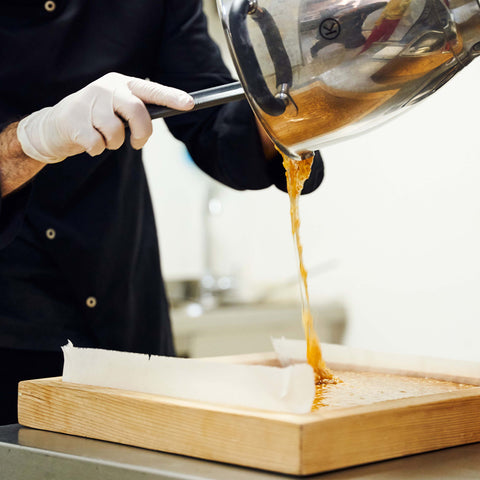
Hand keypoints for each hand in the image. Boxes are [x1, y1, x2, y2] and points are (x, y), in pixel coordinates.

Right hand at [17, 73, 193, 162]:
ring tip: (103, 138)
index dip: (171, 97)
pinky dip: (96, 150)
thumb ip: (137, 111)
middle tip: (137, 144)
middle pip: (136, 111)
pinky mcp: (73, 120)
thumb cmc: (95, 119)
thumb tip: (166, 114)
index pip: (150, 89)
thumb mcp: (117, 109)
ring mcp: (88, 102)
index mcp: (121, 84)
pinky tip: (88, 142)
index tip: (190, 104)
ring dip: (114, 144)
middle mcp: (106, 88)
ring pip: (116, 132)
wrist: (54, 126)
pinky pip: (97, 144)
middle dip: (142, 133)